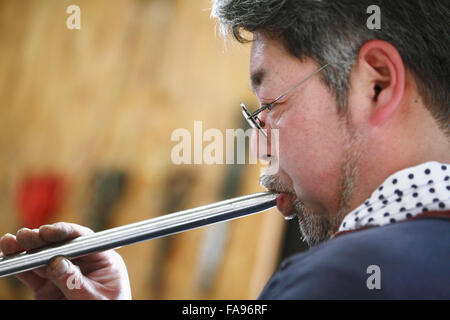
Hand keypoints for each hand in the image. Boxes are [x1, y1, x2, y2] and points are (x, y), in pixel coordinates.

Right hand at [0, 222, 131, 299]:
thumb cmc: (106, 310)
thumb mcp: (94, 297)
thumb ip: (75, 281)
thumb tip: (56, 262)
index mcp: (102, 260)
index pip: (83, 240)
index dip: (64, 233)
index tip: (47, 232)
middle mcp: (82, 263)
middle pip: (60, 245)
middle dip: (41, 239)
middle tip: (24, 236)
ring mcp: (64, 273)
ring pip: (43, 258)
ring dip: (25, 250)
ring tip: (9, 243)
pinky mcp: (49, 286)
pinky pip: (33, 275)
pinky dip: (20, 267)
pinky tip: (10, 259)